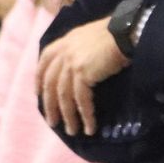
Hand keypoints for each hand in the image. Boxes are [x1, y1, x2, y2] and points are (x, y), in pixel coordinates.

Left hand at [36, 17, 127, 135]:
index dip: (39, 80)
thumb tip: (79, 65)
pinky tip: (89, 126)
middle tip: (53, 123)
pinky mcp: (82, 73)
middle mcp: (63, 53)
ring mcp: (71, 63)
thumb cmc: (114, 33)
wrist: (125, 32)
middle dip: (51, 106)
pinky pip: (81, 99)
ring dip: (68, 116)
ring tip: (72, 131)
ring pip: (64, 95)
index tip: (38, 95)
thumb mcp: (89, 36)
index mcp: (64, 43)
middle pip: (51, 84)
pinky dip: (85, 114)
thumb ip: (79, 48)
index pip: (44, 62)